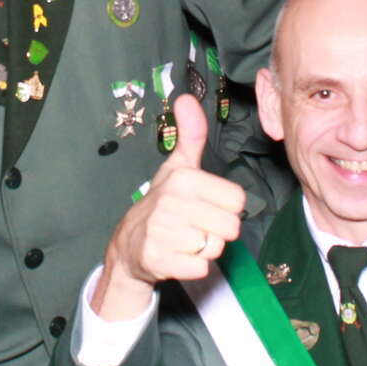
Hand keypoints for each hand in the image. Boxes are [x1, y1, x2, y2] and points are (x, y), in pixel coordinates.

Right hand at [92, 96, 242, 319]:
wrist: (129, 244)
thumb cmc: (163, 202)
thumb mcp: (177, 167)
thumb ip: (190, 134)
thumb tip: (187, 97)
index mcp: (184, 178)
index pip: (238, 201)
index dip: (225, 207)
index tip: (204, 206)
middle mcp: (172, 203)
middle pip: (231, 227)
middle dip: (217, 231)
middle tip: (195, 226)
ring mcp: (164, 232)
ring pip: (217, 248)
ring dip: (204, 249)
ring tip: (184, 240)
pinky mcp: (159, 259)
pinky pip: (201, 268)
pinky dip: (192, 266)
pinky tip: (177, 255)